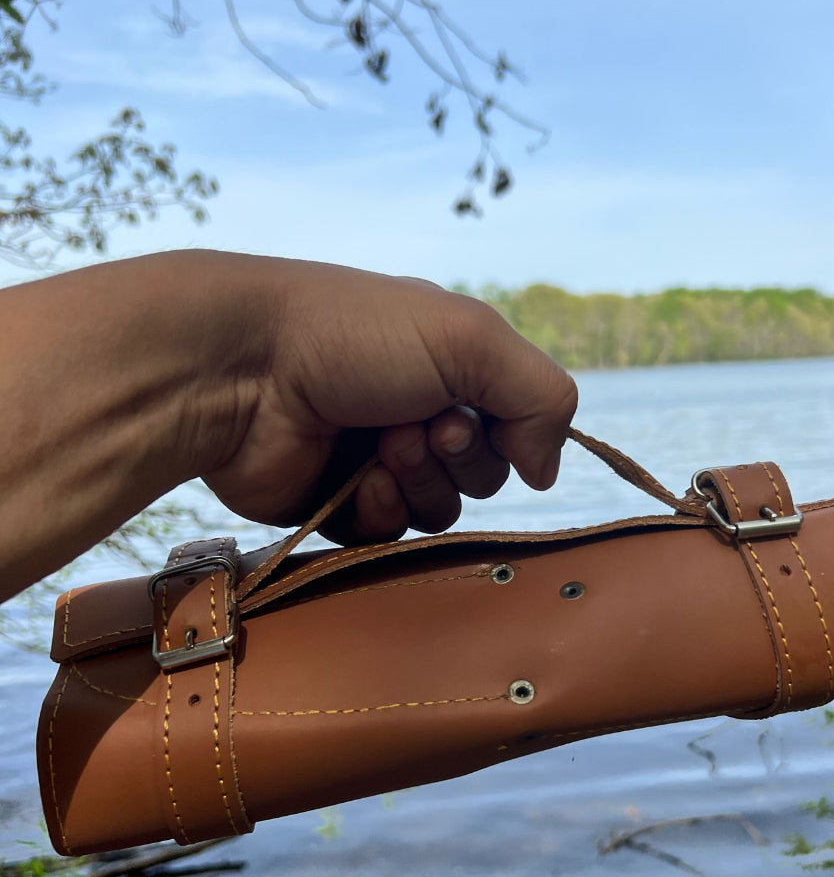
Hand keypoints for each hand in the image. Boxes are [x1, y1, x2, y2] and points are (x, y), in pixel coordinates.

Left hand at [204, 260, 578, 541]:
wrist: (242, 371)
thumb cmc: (354, 339)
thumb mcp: (473, 339)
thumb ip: (544, 398)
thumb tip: (547, 471)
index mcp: (450, 365)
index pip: (517, 424)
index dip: (503, 433)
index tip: (459, 412)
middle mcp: (418, 411)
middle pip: (484, 476)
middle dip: (455, 459)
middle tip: (409, 426)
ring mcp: (376, 462)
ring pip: (440, 512)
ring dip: (417, 484)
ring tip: (374, 450)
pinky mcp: (337, 506)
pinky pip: (390, 537)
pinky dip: (377, 512)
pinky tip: (350, 482)